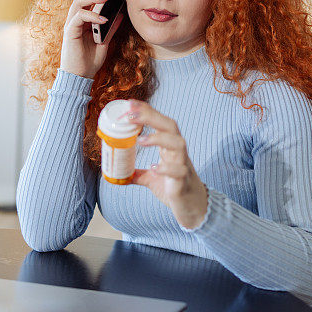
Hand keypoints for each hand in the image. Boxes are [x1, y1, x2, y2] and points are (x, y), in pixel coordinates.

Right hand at [59, 0, 124, 78]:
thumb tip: (121, 15)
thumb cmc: (89, 61)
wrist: (80, 77)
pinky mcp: (69, 32)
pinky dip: (92, 16)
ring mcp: (71, 25)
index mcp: (83, 22)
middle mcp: (75, 21)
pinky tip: (104, 18)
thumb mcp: (105, 42)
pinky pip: (79, 17)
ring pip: (78, 3)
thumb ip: (111, 29)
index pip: (90, 1)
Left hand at [126, 99, 208, 229]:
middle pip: (170, 126)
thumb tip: (118, 175)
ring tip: (141, 140)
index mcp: (169, 147)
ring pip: (178, 144)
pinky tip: (153, 167)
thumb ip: (137, 173)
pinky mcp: (184, 181)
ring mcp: (183, 165)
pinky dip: (166, 168)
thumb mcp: (152, 179)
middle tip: (131, 114)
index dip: (147, 111)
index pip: (160, 122)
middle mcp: (178, 152)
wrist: (194, 208)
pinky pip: (179, 170)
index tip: (130, 103)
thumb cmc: (175, 187)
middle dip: (152, 117)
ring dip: (159, 138)